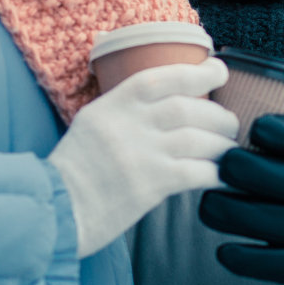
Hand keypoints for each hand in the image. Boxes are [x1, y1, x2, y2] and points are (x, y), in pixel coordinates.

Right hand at [48, 58, 236, 257]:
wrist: (53, 213)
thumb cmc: (73, 174)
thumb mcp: (90, 125)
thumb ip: (123, 112)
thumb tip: (165, 103)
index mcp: (111, 105)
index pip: (160, 77)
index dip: (196, 72)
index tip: (219, 71)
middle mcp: (127, 124)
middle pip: (187, 107)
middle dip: (217, 114)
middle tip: (231, 123)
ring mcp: (140, 153)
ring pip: (196, 138)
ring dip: (221, 144)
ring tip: (230, 149)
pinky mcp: (150, 184)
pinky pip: (196, 171)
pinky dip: (216, 172)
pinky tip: (224, 176)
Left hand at [198, 115, 283, 284]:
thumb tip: (231, 125)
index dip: (283, 134)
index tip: (255, 128)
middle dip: (244, 171)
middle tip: (218, 166)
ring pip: (275, 222)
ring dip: (233, 213)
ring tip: (208, 207)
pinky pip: (280, 264)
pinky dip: (247, 259)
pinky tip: (224, 252)